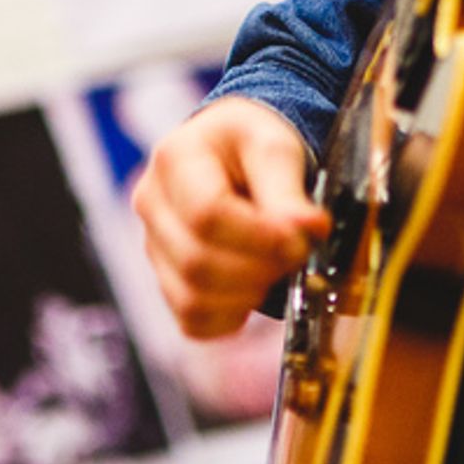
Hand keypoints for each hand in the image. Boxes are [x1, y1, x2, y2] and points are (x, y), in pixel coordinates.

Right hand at [132, 97, 329, 338]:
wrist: (232, 153)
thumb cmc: (251, 143)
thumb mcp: (274, 146)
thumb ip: (288, 191)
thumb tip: (311, 229)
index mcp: (175, 157)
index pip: (207, 214)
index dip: (259, 238)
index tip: (301, 240)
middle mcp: (152, 204)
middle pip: (197, 262)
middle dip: (258, 268)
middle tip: (298, 254)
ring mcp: (153, 246)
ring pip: (191, 298)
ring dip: (247, 295)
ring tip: (277, 267)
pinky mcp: (165, 279)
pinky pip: (191, 320)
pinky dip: (230, 317)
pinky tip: (255, 288)